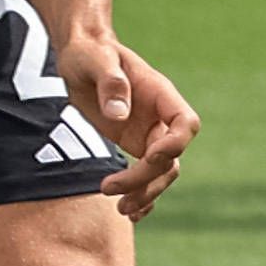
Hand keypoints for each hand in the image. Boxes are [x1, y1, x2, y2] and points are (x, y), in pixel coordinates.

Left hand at [60, 27, 199, 216]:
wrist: (79, 54)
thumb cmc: (90, 52)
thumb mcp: (96, 60)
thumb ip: (110, 84)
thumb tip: (119, 116)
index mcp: (159, 94)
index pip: (185, 125)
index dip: (174, 146)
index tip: (148, 157)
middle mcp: (159, 117)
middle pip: (170, 158)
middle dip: (147, 179)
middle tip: (110, 191)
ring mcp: (149, 133)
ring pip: (161, 172)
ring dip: (145, 193)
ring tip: (120, 210)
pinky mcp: (134, 144)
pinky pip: (147, 175)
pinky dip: (142, 195)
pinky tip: (130, 212)